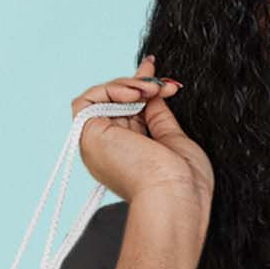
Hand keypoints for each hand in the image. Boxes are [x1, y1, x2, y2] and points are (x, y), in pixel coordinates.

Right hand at [73, 56, 213, 236]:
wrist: (174, 197)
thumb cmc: (182, 181)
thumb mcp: (173, 139)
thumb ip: (158, 115)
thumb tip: (152, 92)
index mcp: (131, 155)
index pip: (129, 112)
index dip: (139, 87)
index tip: (156, 71)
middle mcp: (111, 150)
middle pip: (116, 102)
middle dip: (140, 84)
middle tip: (163, 86)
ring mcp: (97, 143)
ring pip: (102, 97)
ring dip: (129, 86)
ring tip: (152, 91)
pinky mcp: (87, 136)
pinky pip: (87, 101)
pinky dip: (110, 89)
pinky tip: (135, 93)